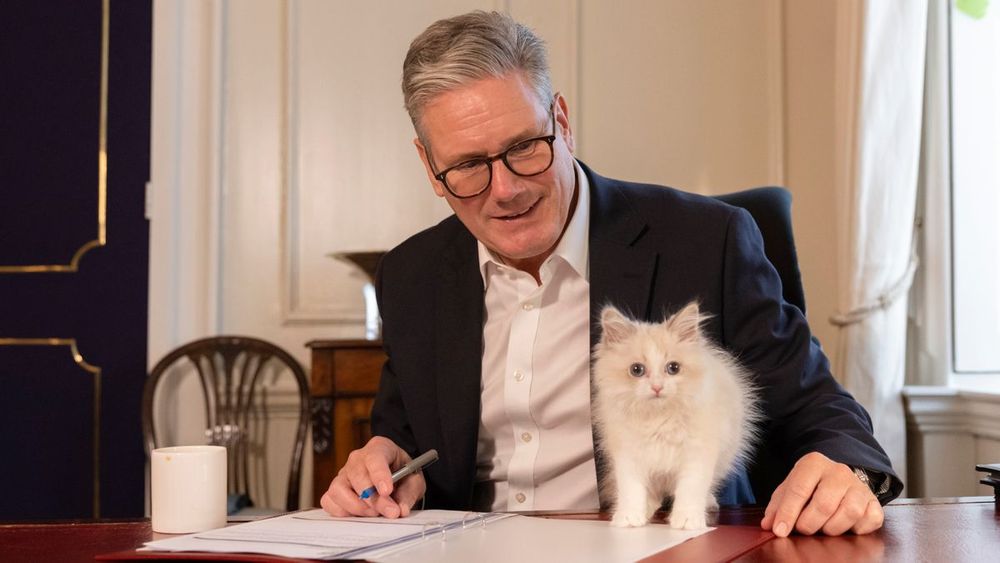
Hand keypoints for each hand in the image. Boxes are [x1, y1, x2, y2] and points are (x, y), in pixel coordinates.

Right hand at [319, 436, 425, 517]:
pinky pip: (329, 501)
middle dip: (373, 498)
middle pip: (356, 475)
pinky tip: (360, 514)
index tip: (387, 491)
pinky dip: (342, 511)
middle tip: (390, 511)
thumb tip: (400, 509)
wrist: (396, 480)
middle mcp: (358, 458)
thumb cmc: (404, 476)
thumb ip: (408, 494)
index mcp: (380, 447)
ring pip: (338, 489)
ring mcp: (343, 474)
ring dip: (356, 506)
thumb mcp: (414, 482)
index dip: (379, 474)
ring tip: (375, 513)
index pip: (374, 457)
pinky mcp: (335, 490)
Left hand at [761, 452, 883, 536]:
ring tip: (823, 527)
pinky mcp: (874, 501)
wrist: (838, 478)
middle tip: (803, 529)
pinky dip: (856, 529)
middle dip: (809, 524)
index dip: (787, 513)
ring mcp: (859, 486)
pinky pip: (869, 520)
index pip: (799, 489)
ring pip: (849, 513)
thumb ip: (777, 506)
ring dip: (832, 528)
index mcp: (813, 463)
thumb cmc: (810, 486)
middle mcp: (839, 471)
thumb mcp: (790, 489)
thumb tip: (768, 525)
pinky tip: (845, 526)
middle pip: (824, 504)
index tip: (780, 531)